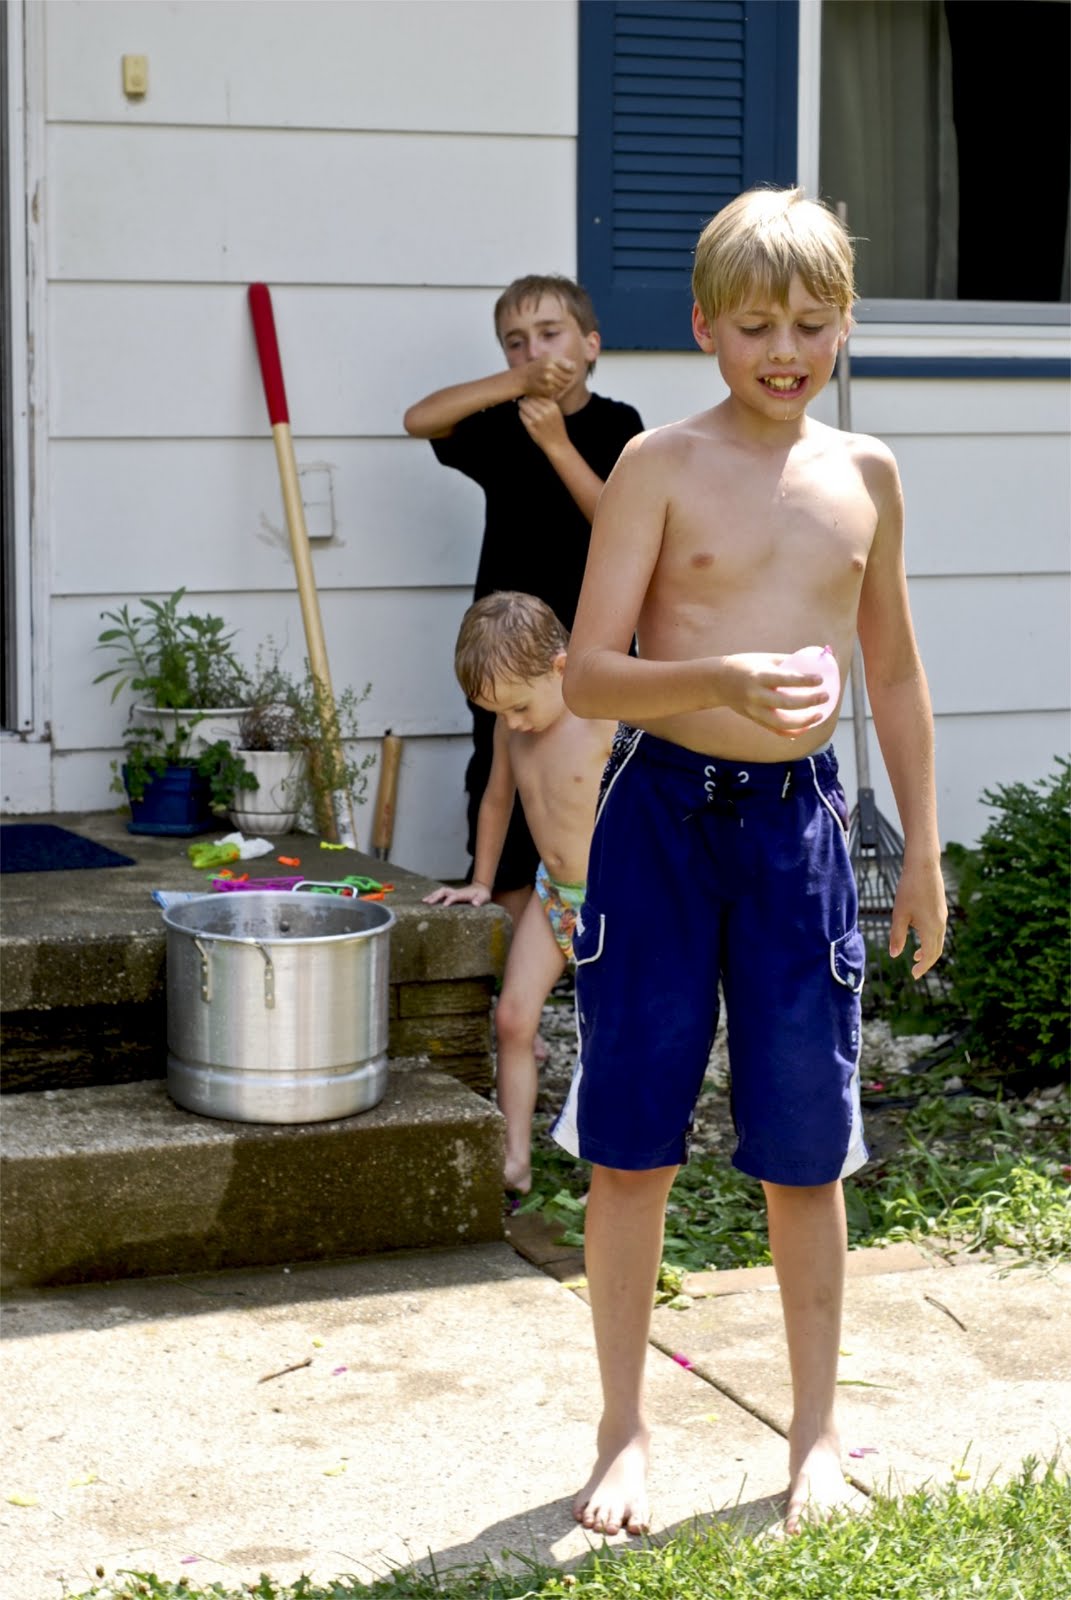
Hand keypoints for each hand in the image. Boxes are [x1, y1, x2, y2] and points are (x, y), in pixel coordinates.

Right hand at [422, 882, 491, 907]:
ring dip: (432, 895)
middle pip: (444, 891)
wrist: (481, 888)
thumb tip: (475, 904)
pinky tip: (427, 901)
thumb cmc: (482, 894)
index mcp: (463, 894)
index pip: (454, 896)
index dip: (450, 900)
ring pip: (440, 892)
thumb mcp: (484, 897)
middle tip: (428, 902)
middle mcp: (456, 892)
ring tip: (424, 901)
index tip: (444, 906)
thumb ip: (480, 900)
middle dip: (436, 896)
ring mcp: (453, 892)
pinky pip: (441, 894)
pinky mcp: (451, 895)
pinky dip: (433, 896)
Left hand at [518, 396, 567, 453]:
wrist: (558, 445)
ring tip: (522, 405)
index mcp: (553, 406)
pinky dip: (521, 412)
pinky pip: (521, 414)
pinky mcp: (531, 426)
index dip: (533, 394)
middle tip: (524, 400)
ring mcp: (537, 419)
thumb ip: (548, 403)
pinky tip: (523, 413)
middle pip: (530, 398)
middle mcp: (545, 411)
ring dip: (522, 404)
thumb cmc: (556, 429)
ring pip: (524, 405)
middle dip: (526, 398)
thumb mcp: (557, 413)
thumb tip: (535, 393)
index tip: (530, 396)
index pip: (538, 394)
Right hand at [522, 355, 575, 398]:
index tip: (570, 370)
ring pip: (564, 385)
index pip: (571, 367)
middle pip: (569, 377)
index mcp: (551, 359)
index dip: (573, 370)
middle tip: (566, 378)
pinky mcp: (546, 389)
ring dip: (564, 385)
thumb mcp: (548, 358)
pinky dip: (559, 390)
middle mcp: (549, 368)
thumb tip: (575, 366)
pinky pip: (558, 391)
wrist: (523, 378)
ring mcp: (547, 380)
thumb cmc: (537, 367)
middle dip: (569, 378)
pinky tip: (555, 386)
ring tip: (560, 382)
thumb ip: (562, 361)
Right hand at [717, 652, 831, 736]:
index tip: (820, 679)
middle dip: (809, 701)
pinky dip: (791, 732)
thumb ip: (786, 662)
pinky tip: (805, 728)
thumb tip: (813, 662)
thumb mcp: (764, 658)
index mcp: (759, 676)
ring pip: (781, 722)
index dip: (804, 680)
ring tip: (819, 715)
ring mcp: (754, 710)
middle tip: (825, 696)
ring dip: (803, 721)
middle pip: (786, 703)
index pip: (785, 679)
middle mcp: (756, 695)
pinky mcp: (754, 719)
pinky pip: (775, 730)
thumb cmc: (745, 666)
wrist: (718, 682)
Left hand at [889, 857, 946, 978]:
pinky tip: (919, 934)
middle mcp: (940, 924)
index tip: (914, 976)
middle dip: (927, 963)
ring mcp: (942, 916)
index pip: (929, 955)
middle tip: (916, 972)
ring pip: (938, 940)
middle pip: (936, 950)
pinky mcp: (941, 909)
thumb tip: (894, 955)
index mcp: (931, 928)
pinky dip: (930, 939)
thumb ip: (897, 936)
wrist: (924, 866)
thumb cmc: (909, 889)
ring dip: (929, 951)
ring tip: (916, 957)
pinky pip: (938, 930)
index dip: (922, 968)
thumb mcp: (899, 914)